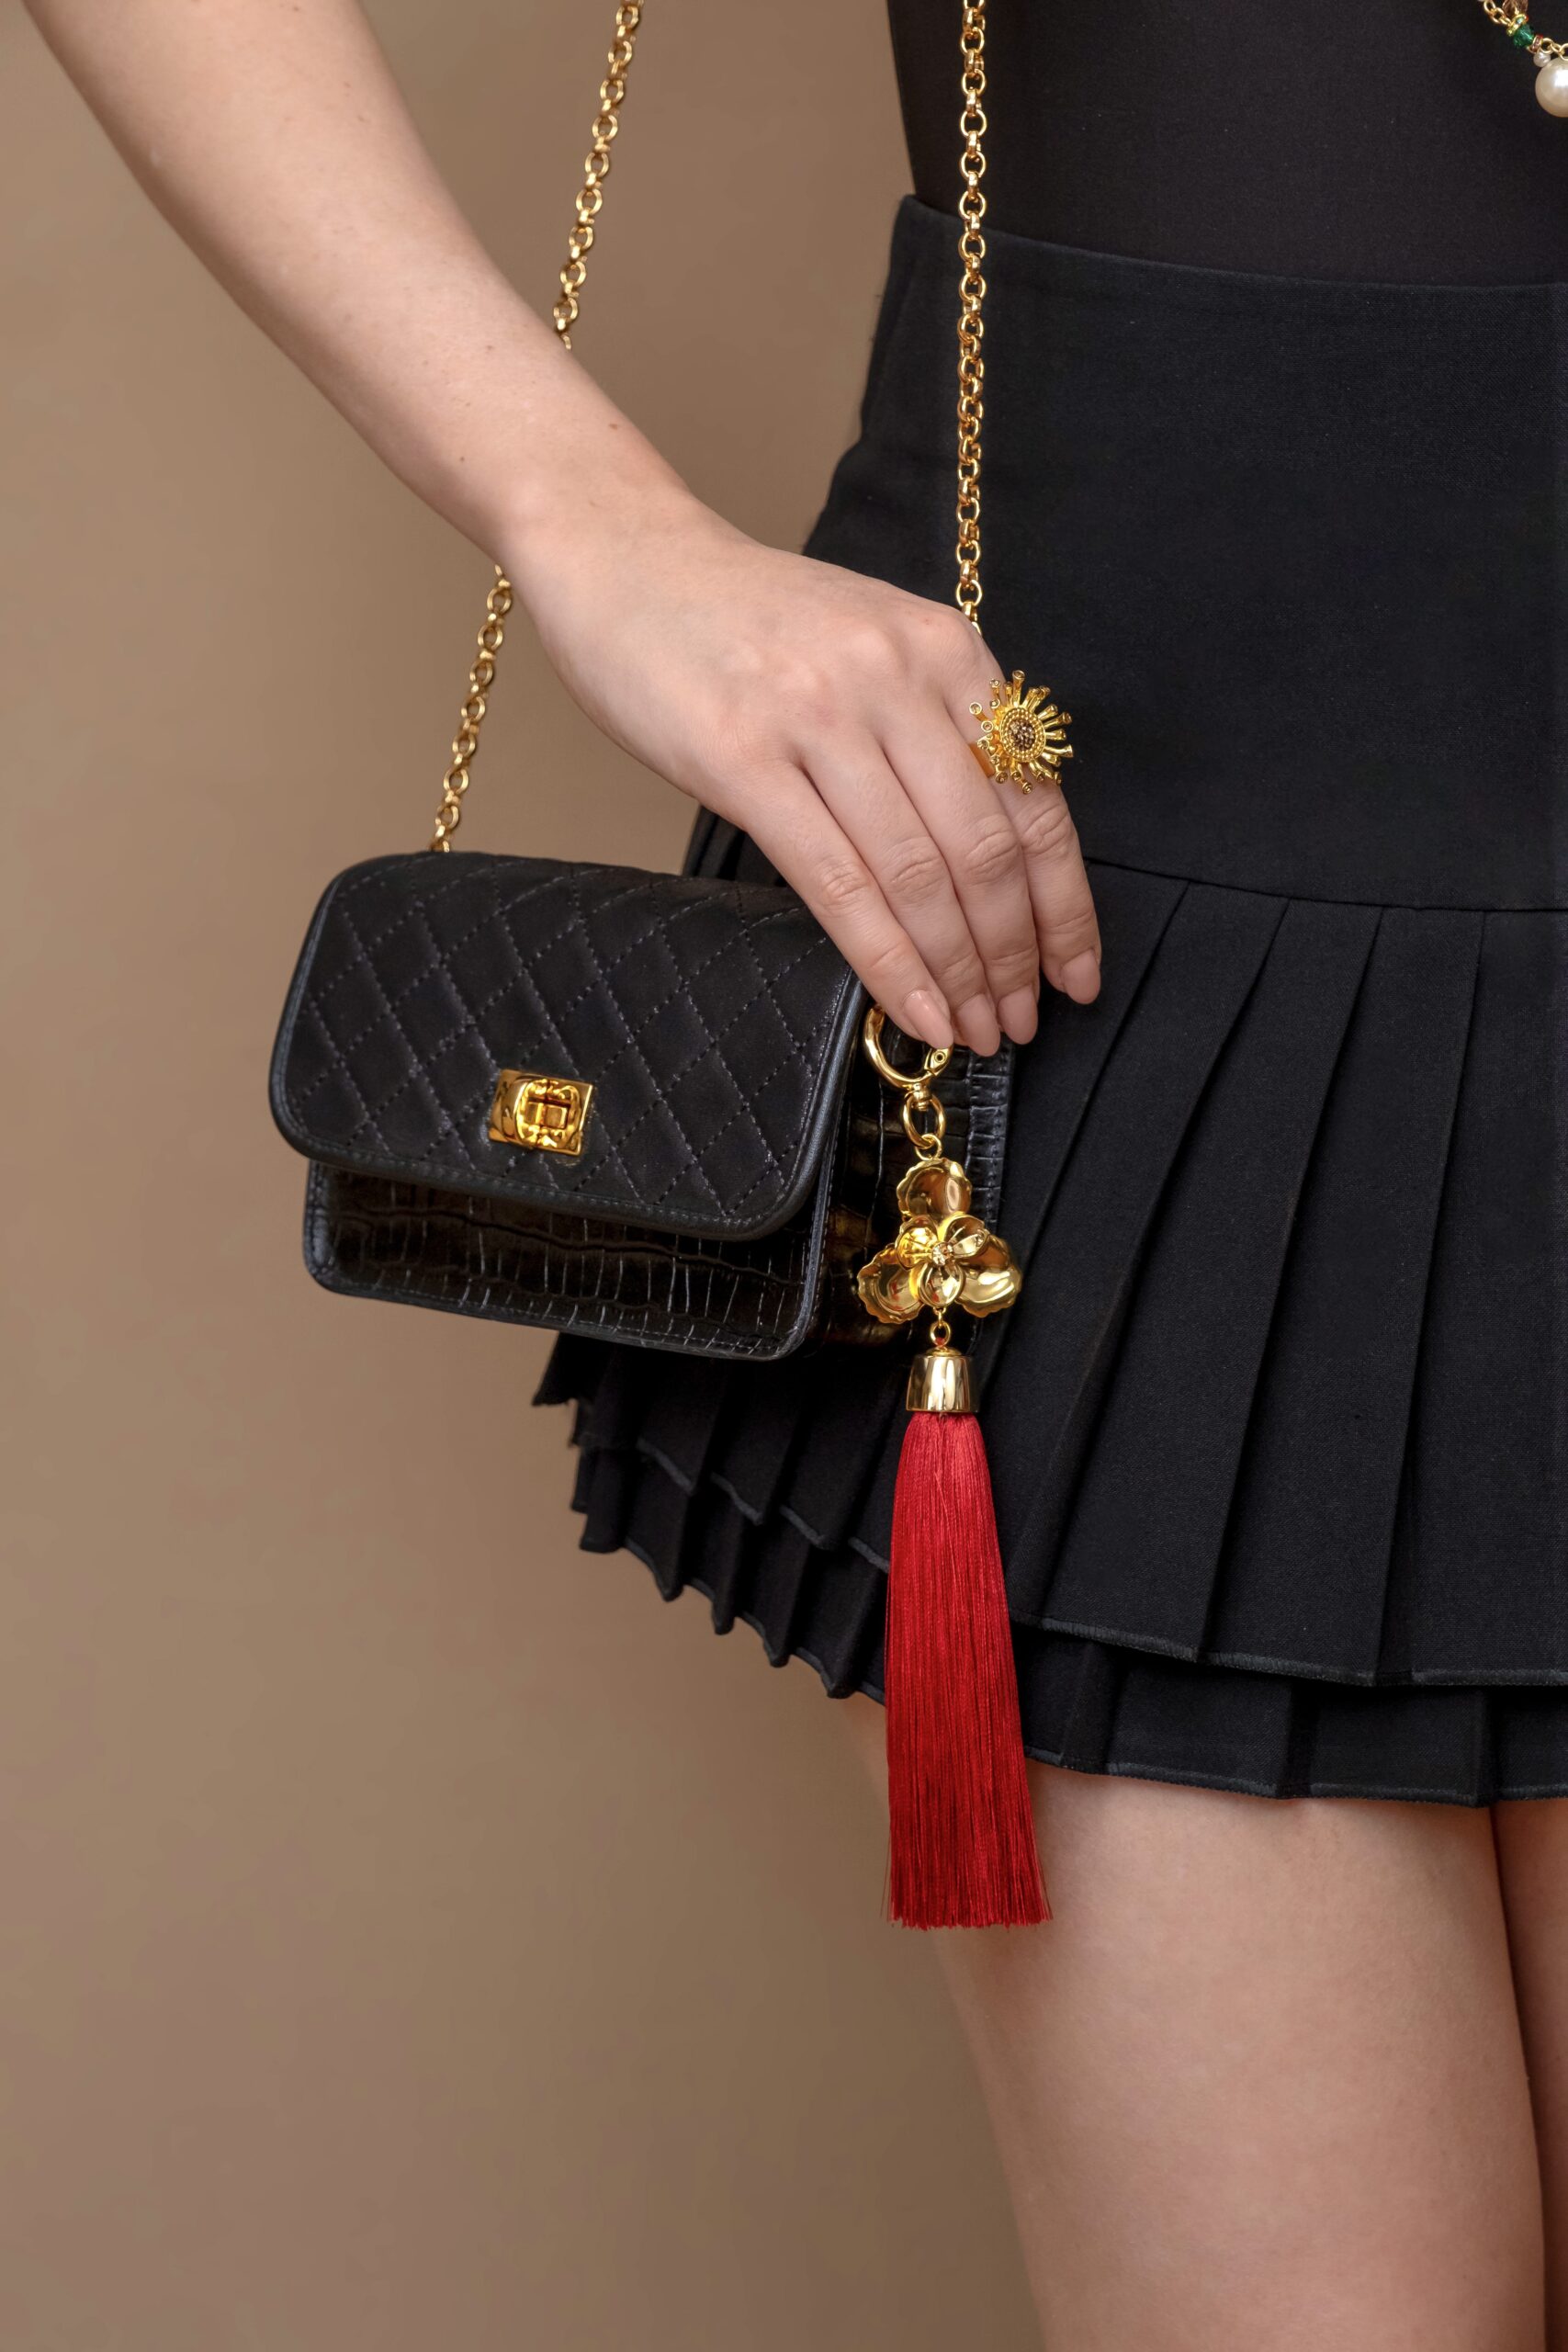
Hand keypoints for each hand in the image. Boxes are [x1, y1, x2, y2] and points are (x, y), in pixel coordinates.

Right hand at [508, 488, 1100, 1054]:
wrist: (628, 559)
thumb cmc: (749, 620)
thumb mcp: (874, 646)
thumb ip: (936, 730)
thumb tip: (994, 867)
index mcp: (945, 649)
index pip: (1036, 799)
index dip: (1066, 904)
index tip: (1076, 973)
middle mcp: (895, 677)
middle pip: (987, 849)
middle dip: (1015, 955)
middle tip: (1020, 1022)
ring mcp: (821, 717)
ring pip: (921, 876)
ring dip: (958, 973)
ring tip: (973, 1029)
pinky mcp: (743, 760)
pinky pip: (840, 884)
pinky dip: (889, 963)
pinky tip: (913, 1010)